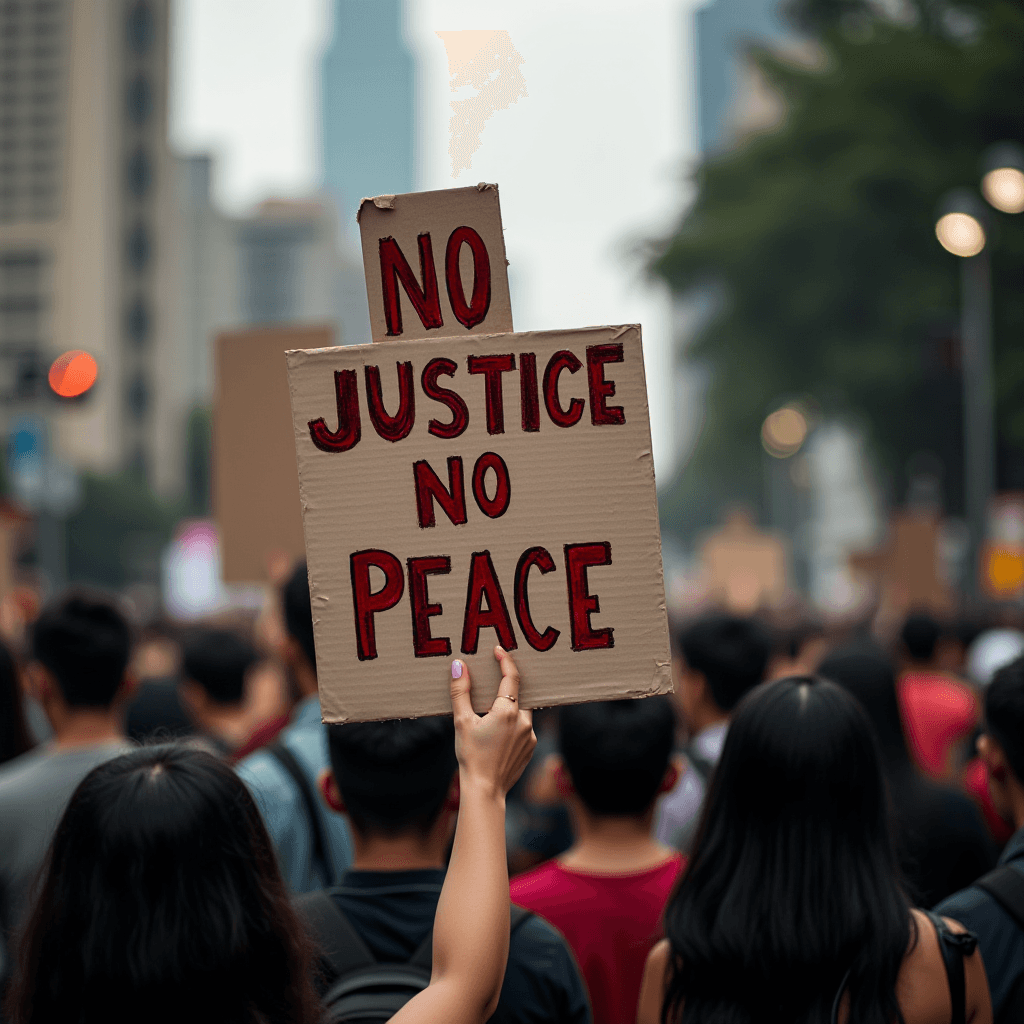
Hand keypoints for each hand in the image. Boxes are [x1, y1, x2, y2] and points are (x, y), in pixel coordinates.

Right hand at [450, 647, 535, 797]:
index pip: (511, 677)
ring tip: (491, 714)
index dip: (505, 661)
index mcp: (507, 711)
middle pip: (517, 695)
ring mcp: (530, 735)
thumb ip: (461, 692)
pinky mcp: (531, 747)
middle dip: (505, 688)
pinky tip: (498, 734)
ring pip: (521, 712)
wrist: (485, 789)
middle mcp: (524, 720)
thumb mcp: (462, 721)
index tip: (499, 650)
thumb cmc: (471, 755)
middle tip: (492, 684)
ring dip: (509, 709)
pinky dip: (513, 725)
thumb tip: (459, 665)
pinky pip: (524, 728)